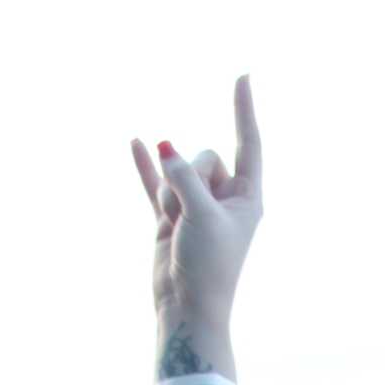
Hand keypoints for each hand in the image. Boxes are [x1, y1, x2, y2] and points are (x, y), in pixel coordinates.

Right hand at [131, 75, 262, 339]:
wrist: (186, 308)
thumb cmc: (207, 268)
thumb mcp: (201, 215)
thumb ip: (185, 176)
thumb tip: (163, 144)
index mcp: (248, 199)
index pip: (248, 144)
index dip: (244, 110)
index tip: (243, 76)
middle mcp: (224, 199)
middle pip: (203, 158)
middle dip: (190, 178)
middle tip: (193, 218)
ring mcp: (196, 206)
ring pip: (177, 173)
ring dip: (170, 195)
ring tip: (178, 229)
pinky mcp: (171, 217)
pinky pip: (155, 183)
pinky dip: (145, 166)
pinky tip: (135, 142)